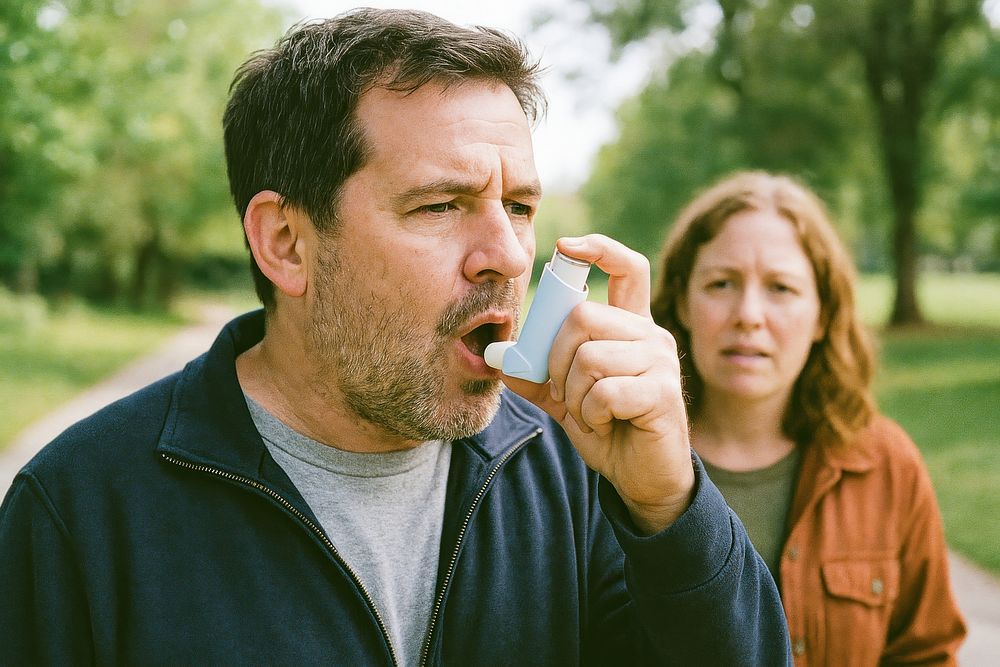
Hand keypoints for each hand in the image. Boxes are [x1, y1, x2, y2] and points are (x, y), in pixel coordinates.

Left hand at [502, 234, 693, 533]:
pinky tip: (602, 424)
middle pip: (583, 317)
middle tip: (562, 390)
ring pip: (589, 356)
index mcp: (630, 325)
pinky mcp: (663, 391)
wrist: (643, 477)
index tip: (566, 246)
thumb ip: (535, 374)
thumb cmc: (609, 429)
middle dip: (556, 358)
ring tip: (587, 412)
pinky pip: (604, 390)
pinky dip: (589, 413)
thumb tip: (495, 357)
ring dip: (572, 393)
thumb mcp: (565, 398)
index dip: (599, 249)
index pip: (627, 267)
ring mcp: (660, 361)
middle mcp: (650, 335)